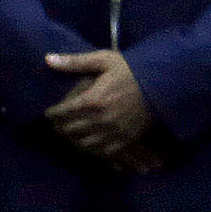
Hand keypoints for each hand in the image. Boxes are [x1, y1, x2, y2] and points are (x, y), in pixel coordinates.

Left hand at [42, 49, 162, 171]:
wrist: (162, 84)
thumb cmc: (130, 70)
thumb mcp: (103, 60)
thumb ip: (74, 62)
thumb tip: (48, 59)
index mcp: (93, 100)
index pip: (63, 112)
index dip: (53, 113)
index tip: (48, 113)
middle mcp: (101, 120)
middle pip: (71, 130)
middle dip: (60, 127)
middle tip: (56, 124)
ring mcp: (114, 132)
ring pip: (85, 144)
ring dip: (74, 140)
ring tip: (70, 134)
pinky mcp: (126, 140)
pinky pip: (104, 152)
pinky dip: (94, 150)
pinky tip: (89, 145)